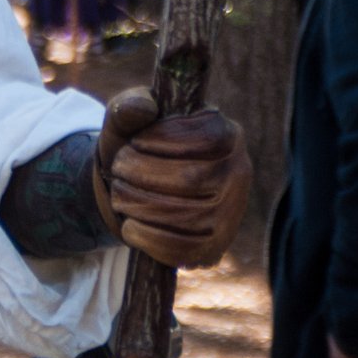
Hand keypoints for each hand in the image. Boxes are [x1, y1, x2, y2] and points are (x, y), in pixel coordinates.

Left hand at [92, 87, 251, 267]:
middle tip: (118, 170)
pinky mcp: (215, 247)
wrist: (133, 191)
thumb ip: (127, 108)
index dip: (160, 141)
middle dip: (140, 174)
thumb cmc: (135, 148)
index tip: (134, 142)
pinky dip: (146, 237)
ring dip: (137, 205)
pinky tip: (131, 225)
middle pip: (190, 180)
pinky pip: (183, 250)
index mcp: (227, 134)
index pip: (204, 138)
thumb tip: (142, 107)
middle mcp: (238, 174)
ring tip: (120, 195)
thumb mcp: (125, 122)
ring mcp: (231, 214)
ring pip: (185, 216)